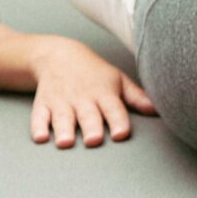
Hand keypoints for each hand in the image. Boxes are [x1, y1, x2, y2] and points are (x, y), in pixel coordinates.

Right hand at [29, 38, 157, 148]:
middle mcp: (83, 98)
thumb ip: (137, 97)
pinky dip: (37, 126)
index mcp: (104, 93)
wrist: (58, 54)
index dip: (119, 121)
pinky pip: (39, 116)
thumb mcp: (118, 80)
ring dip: (64, 129)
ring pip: (62, 117)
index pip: (114, 108)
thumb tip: (159, 109)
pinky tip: (40, 138)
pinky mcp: (43, 103)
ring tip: (66, 142)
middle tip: (94, 140)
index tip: (121, 134)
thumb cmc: (95, 73)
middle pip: (88, 115)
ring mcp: (61, 101)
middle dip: (91, 127)